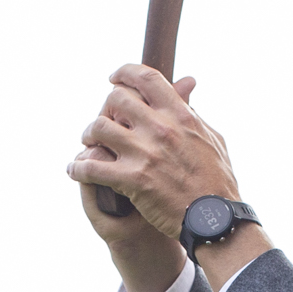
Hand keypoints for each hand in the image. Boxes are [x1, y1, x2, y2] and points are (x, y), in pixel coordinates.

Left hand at [68, 68, 237, 245]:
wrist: (215, 219)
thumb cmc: (217, 181)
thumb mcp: (212, 138)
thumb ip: (192, 112)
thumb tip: (185, 87)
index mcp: (180, 115)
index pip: (146, 77)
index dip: (125, 72)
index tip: (114, 78)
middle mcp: (160, 128)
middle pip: (116, 98)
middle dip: (105, 108)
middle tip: (104, 122)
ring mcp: (145, 153)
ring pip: (98, 127)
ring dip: (89, 135)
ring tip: (89, 145)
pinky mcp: (132, 180)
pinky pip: (92, 167)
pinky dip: (78, 167)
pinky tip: (75, 170)